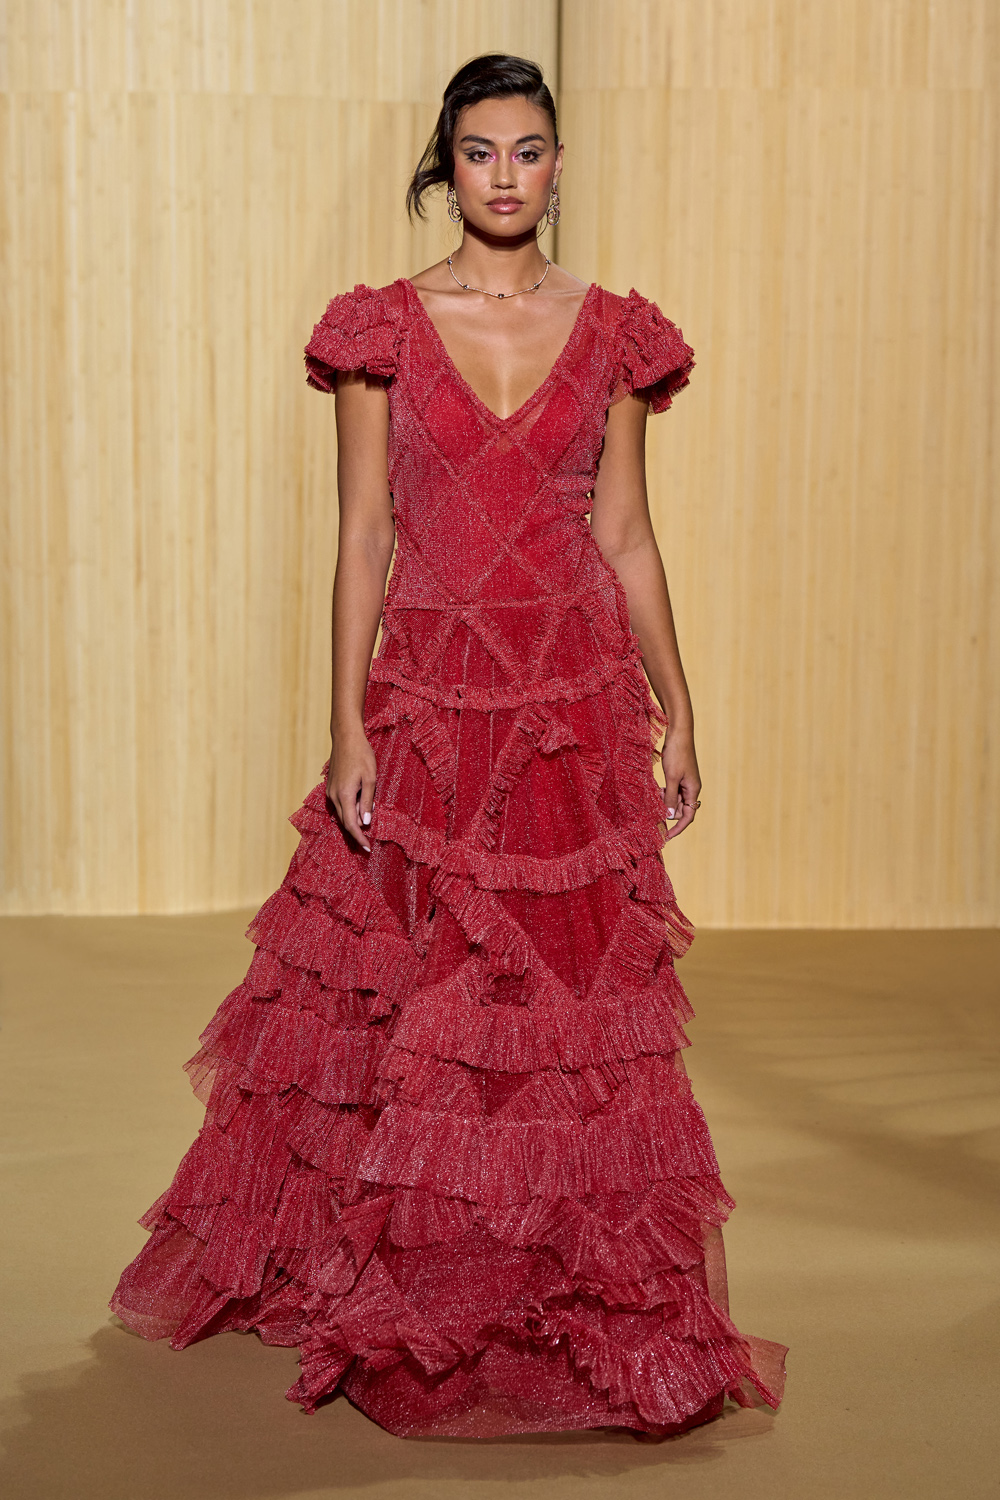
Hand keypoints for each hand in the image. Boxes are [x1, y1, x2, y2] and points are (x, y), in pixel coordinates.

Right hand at [325, 724, 376, 851]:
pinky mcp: (331, 786)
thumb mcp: (370, 779)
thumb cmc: (361, 755)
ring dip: (353, 819)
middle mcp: (334, 796)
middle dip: (357, 831)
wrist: (346, 737)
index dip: (359, 838)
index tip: (366, 848)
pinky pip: (340, 804)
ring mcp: (330, 791)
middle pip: (345, 821)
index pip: (351, 824)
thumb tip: (365, 822)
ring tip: (367, 822)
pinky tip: (359, 807)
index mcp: (344, 795)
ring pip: (342, 813)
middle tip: (368, 840)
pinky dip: (349, 810)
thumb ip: (367, 802)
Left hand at [661, 733, 700, 840]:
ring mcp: (685, 782)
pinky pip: (672, 791)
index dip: (677, 828)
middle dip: (668, 812)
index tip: (666, 837)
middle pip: (681, 809)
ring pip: (675, 800)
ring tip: (656, 796)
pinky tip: (657, 789)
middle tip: (655, 811)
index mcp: (693, 790)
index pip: (688, 816)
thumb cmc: (677, 754)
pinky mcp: (678, 776)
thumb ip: (671, 797)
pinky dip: (664, 793)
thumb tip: (670, 816)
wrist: (679, 733)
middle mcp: (691, 788)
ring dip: (665, 801)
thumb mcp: (671, 778)